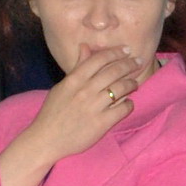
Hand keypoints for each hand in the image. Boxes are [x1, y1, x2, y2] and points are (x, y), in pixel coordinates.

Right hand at [19, 46, 148, 164]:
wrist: (46, 139)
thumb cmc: (52, 112)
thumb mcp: (62, 87)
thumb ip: (77, 67)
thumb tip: (85, 46)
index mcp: (74, 80)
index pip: (99, 59)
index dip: (115, 52)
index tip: (126, 49)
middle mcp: (85, 90)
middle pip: (114, 71)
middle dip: (130, 64)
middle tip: (138, 62)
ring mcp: (94, 107)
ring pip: (121, 88)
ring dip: (131, 83)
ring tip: (134, 84)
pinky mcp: (102, 123)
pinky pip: (123, 109)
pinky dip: (129, 104)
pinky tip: (128, 103)